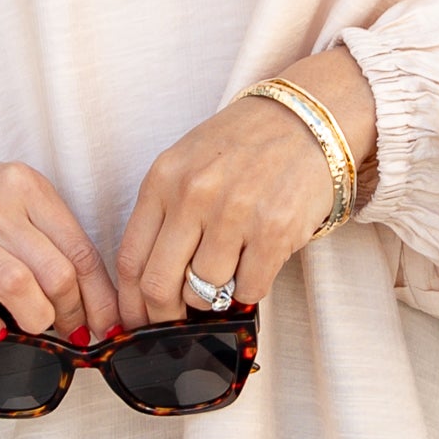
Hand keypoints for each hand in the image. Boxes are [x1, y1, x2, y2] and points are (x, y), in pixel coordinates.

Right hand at [0, 158, 121, 343]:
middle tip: (71, 328)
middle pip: (56, 272)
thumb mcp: (17, 201)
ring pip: (19, 287)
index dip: (100, 296)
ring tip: (36, 324)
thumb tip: (96, 302)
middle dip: (72, 311)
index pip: (80, 249)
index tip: (106, 322)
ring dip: (38, 319)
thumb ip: (54, 240)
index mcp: (26, 187)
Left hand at [114, 50, 378, 327]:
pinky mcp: (274, 231)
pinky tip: (256, 265)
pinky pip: (249, 290)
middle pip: (160, 285)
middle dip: (166, 315)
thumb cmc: (244, 145)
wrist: (308, 117)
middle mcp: (194, 196)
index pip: (130, 260)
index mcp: (164, 179)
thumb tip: (148, 287)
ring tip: (228, 273)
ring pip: (205, 293)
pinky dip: (250, 289)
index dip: (132, 303)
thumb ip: (164, 216)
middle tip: (177, 321)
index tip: (138, 321)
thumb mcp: (188, 165)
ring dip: (214, 297)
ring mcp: (234, 214)